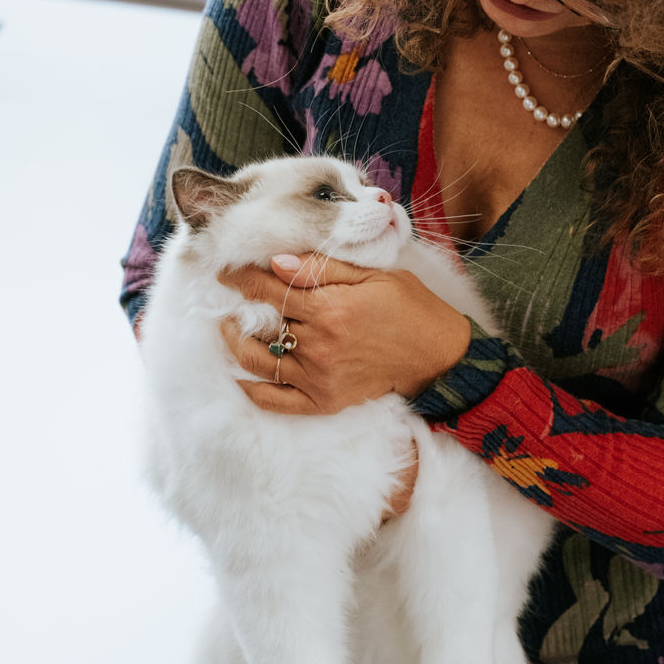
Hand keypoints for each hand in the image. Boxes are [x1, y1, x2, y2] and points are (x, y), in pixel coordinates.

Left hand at [218, 251, 471, 419]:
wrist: (437, 354)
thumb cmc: (408, 306)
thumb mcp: (371, 275)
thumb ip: (321, 269)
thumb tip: (275, 262)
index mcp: (329, 309)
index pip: (269, 291)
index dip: (242, 279)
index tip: (226, 272)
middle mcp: (319, 345)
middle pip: (260, 325)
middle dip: (238, 310)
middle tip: (228, 301)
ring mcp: (319, 377)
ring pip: (260, 362)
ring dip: (237, 345)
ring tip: (230, 331)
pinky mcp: (324, 401)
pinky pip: (278, 401)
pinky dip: (254, 391)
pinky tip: (243, 377)